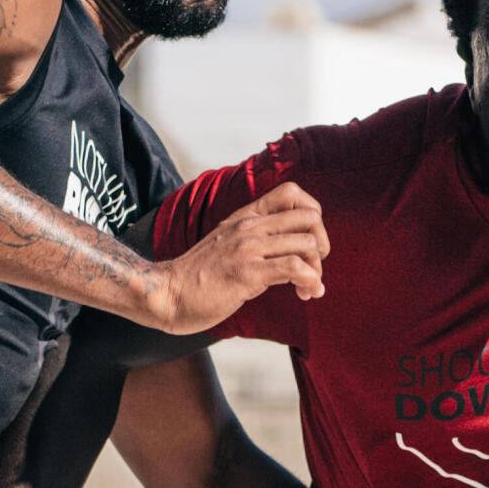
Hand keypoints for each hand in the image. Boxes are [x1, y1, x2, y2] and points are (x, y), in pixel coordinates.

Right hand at [146, 182, 328, 333]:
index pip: (292, 192)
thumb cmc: (198, 277)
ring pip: (307, 243)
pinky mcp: (247, 273)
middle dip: (322, 245)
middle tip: (313, 268)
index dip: (312, 214)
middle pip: (310, 216)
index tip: (308, 242)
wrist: (166, 295)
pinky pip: (294, 267)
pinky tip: (306, 293)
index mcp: (244, 217)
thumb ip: (253, 239)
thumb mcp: (227, 244)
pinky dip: (310, 281)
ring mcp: (248, 248)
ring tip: (307, 289)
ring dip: (317, 270)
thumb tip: (286, 248)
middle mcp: (249, 226)